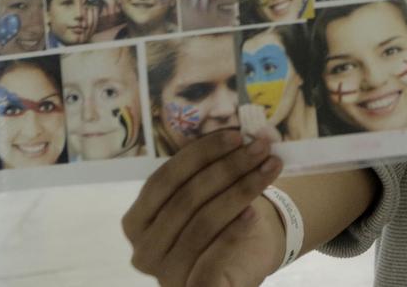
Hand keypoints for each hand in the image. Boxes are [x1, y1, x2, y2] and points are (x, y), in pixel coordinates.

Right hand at [122, 130, 285, 286]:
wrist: (244, 263)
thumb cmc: (221, 222)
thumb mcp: (209, 195)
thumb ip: (210, 168)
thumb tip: (238, 133)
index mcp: (137, 221)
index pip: (164, 179)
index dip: (200, 154)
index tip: (236, 136)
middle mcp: (144, 251)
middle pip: (186, 199)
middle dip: (228, 168)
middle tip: (261, 148)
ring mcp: (166, 275)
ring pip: (203, 223)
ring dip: (241, 190)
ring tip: (269, 169)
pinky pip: (211, 260)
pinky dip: (233, 232)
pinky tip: (253, 213)